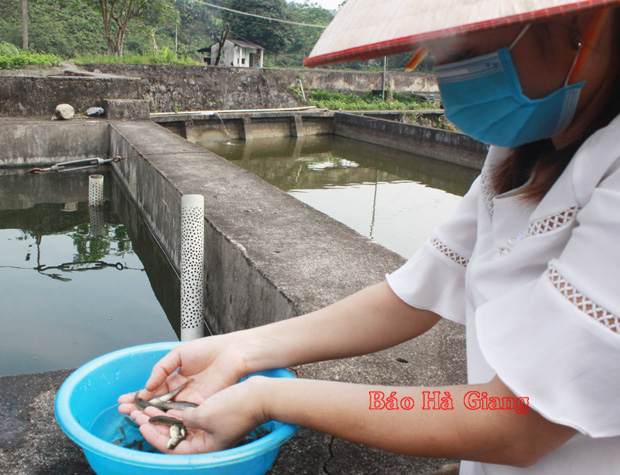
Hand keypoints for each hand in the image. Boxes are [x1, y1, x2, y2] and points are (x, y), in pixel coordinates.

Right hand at [118, 334, 251, 413]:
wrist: (232, 352)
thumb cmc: (209, 349)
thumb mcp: (178, 354)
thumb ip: (161, 368)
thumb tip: (147, 385)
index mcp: (175, 378)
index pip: (153, 390)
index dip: (138, 395)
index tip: (123, 400)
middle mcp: (181, 391)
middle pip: (156, 403)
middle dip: (139, 407)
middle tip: (123, 410)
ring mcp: (189, 400)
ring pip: (165, 410)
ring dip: (148, 413)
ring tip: (132, 414)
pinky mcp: (199, 406)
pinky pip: (180, 413)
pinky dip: (166, 416)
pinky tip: (152, 416)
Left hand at [130, 377, 267, 453]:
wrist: (260, 394)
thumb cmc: (237, 408)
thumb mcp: (204, 414)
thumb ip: (184, 418)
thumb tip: (172, 418)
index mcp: (204, 448)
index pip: (171, 447)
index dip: (154, 436)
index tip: (143, 423)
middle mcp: (204, 439)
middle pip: (171, 435)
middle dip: (152, 423)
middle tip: (136, 412)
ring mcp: (207, 427)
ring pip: (176, 423)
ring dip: (159, 414)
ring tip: (143, 405)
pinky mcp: (210, 414)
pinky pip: (186, 413)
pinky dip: (173, 408)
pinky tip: (162, 400)